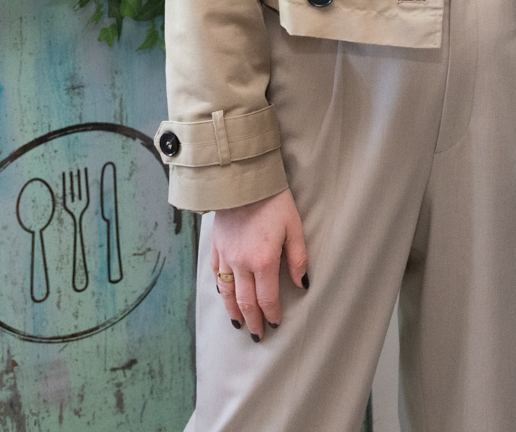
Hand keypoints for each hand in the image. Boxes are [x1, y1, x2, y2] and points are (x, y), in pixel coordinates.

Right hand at [211, 189, 307, 339]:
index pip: (267, 298)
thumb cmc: (273, 201)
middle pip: (245, 301)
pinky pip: (215, 275)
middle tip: (257, 335)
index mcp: (263, 260)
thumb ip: (297, 258)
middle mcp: (241, 263)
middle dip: (252, 321)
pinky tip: (223, 296)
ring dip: (233, 311)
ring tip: (239, 323)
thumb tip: (301, 284)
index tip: (276, 323)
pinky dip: (219, 290)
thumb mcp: (294, 227)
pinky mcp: (215, 247)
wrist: (242, 181)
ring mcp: (225, 256)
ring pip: (226, 293)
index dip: (272, 314)